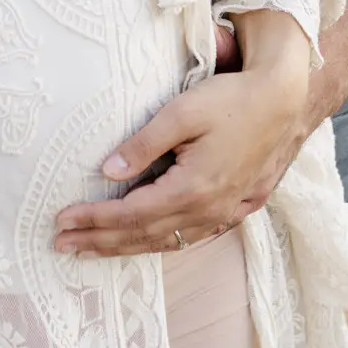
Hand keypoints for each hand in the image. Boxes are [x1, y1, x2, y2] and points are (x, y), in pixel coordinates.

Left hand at [53, 60, 311, 257]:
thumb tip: (106, 171)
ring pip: (167, 241)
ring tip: (93, 248)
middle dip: (100, 241)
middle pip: (144, 235)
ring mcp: (225, 213)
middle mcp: (208, 210)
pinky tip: (148, 242)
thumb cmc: (232, 99)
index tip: (61, 221)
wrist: (286, 100)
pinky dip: (162, 242)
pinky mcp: (237, 207)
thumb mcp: (182, 112)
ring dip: (127, 247)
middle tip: (62, 244)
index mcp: (191, 189)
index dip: (93, 219)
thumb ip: (142, 145)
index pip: (129, 214)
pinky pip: (192, 237)